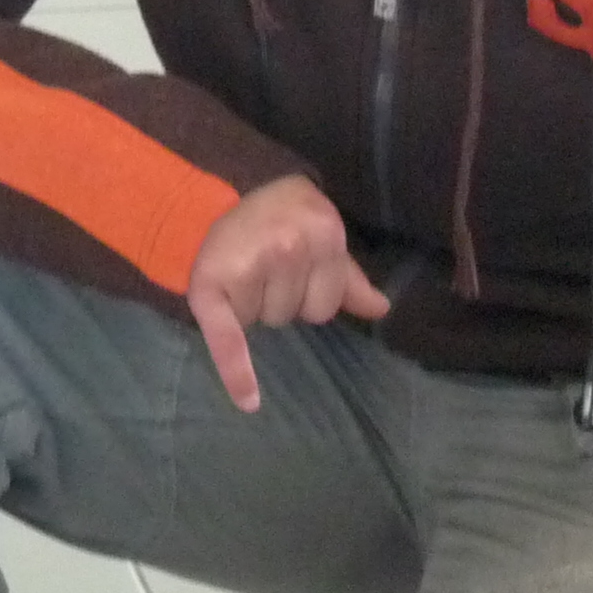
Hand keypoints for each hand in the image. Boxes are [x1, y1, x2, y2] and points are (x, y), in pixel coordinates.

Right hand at [186, 177, 389, 410]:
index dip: (307, 292)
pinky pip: (229, 339)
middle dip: (279, 297)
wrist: (222, 191)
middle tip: (261, 264)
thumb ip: (348, 279)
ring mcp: (251, 262)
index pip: (326, 305)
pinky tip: (248, 400)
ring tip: (239, 270)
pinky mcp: (212, 284)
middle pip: (294, 314)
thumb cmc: (279, 221)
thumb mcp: (322, 239)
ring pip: (263, 322)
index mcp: (325, 234)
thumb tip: (381, 309)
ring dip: (251, 306)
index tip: (289, 265)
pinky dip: (237, 372)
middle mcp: (290, 246)